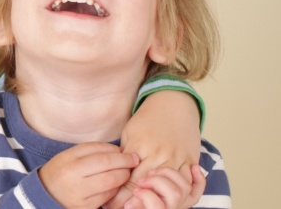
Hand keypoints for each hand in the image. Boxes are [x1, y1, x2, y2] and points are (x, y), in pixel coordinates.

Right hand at [38, 142, 138, 208]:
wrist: (46, 193)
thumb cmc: (62, 170)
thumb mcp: (69, 155)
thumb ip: (91, 150)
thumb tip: (118, 150)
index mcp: (69, 161)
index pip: (101, 154)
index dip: (119, 154)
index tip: (129, 152)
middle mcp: (74, 178)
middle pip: (108, 169)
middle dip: (125, 165)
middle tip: (132, 162)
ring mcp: (80, 194)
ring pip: (111, 184)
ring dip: (122, 177)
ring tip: (124, 173)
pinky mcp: (85, 207)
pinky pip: (107, 197)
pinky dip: (114, 190)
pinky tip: (114, 185)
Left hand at [105, 90, 200, 207]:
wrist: (173, 104)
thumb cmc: (147, 120)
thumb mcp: (130, 134)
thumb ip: (125, 155)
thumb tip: (114, 176)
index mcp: (141, 148)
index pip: (129, 179)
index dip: (121, 195)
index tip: (111, 203)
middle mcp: (160, 154)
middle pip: (147, 186)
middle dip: (135, 200)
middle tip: (125, 208)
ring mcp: (177, 158)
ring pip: (170, 188)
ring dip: (158, 198)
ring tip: (145, 204)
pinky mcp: (190, 159)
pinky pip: (188, 182)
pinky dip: (180, 192)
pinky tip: (169, 197)